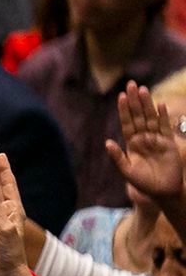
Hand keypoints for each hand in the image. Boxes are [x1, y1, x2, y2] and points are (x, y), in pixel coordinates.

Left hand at [106, 82, 184, 205]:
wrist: (162, 191)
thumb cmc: (143, 183)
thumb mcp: (127, 170)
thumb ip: (117, 156)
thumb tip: (107, 142)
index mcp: (131, 143)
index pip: (127, 123)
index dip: (124, 110)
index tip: (121, 96)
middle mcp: (143, 138)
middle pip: (138, 116)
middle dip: (134, 101)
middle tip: (131, 84)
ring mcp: (156, 139)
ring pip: (151, 118)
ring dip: (147, 104)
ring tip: (143, 90)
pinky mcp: (169, 143)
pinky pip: (165, 127)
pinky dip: (163, 116)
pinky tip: (160, 105)